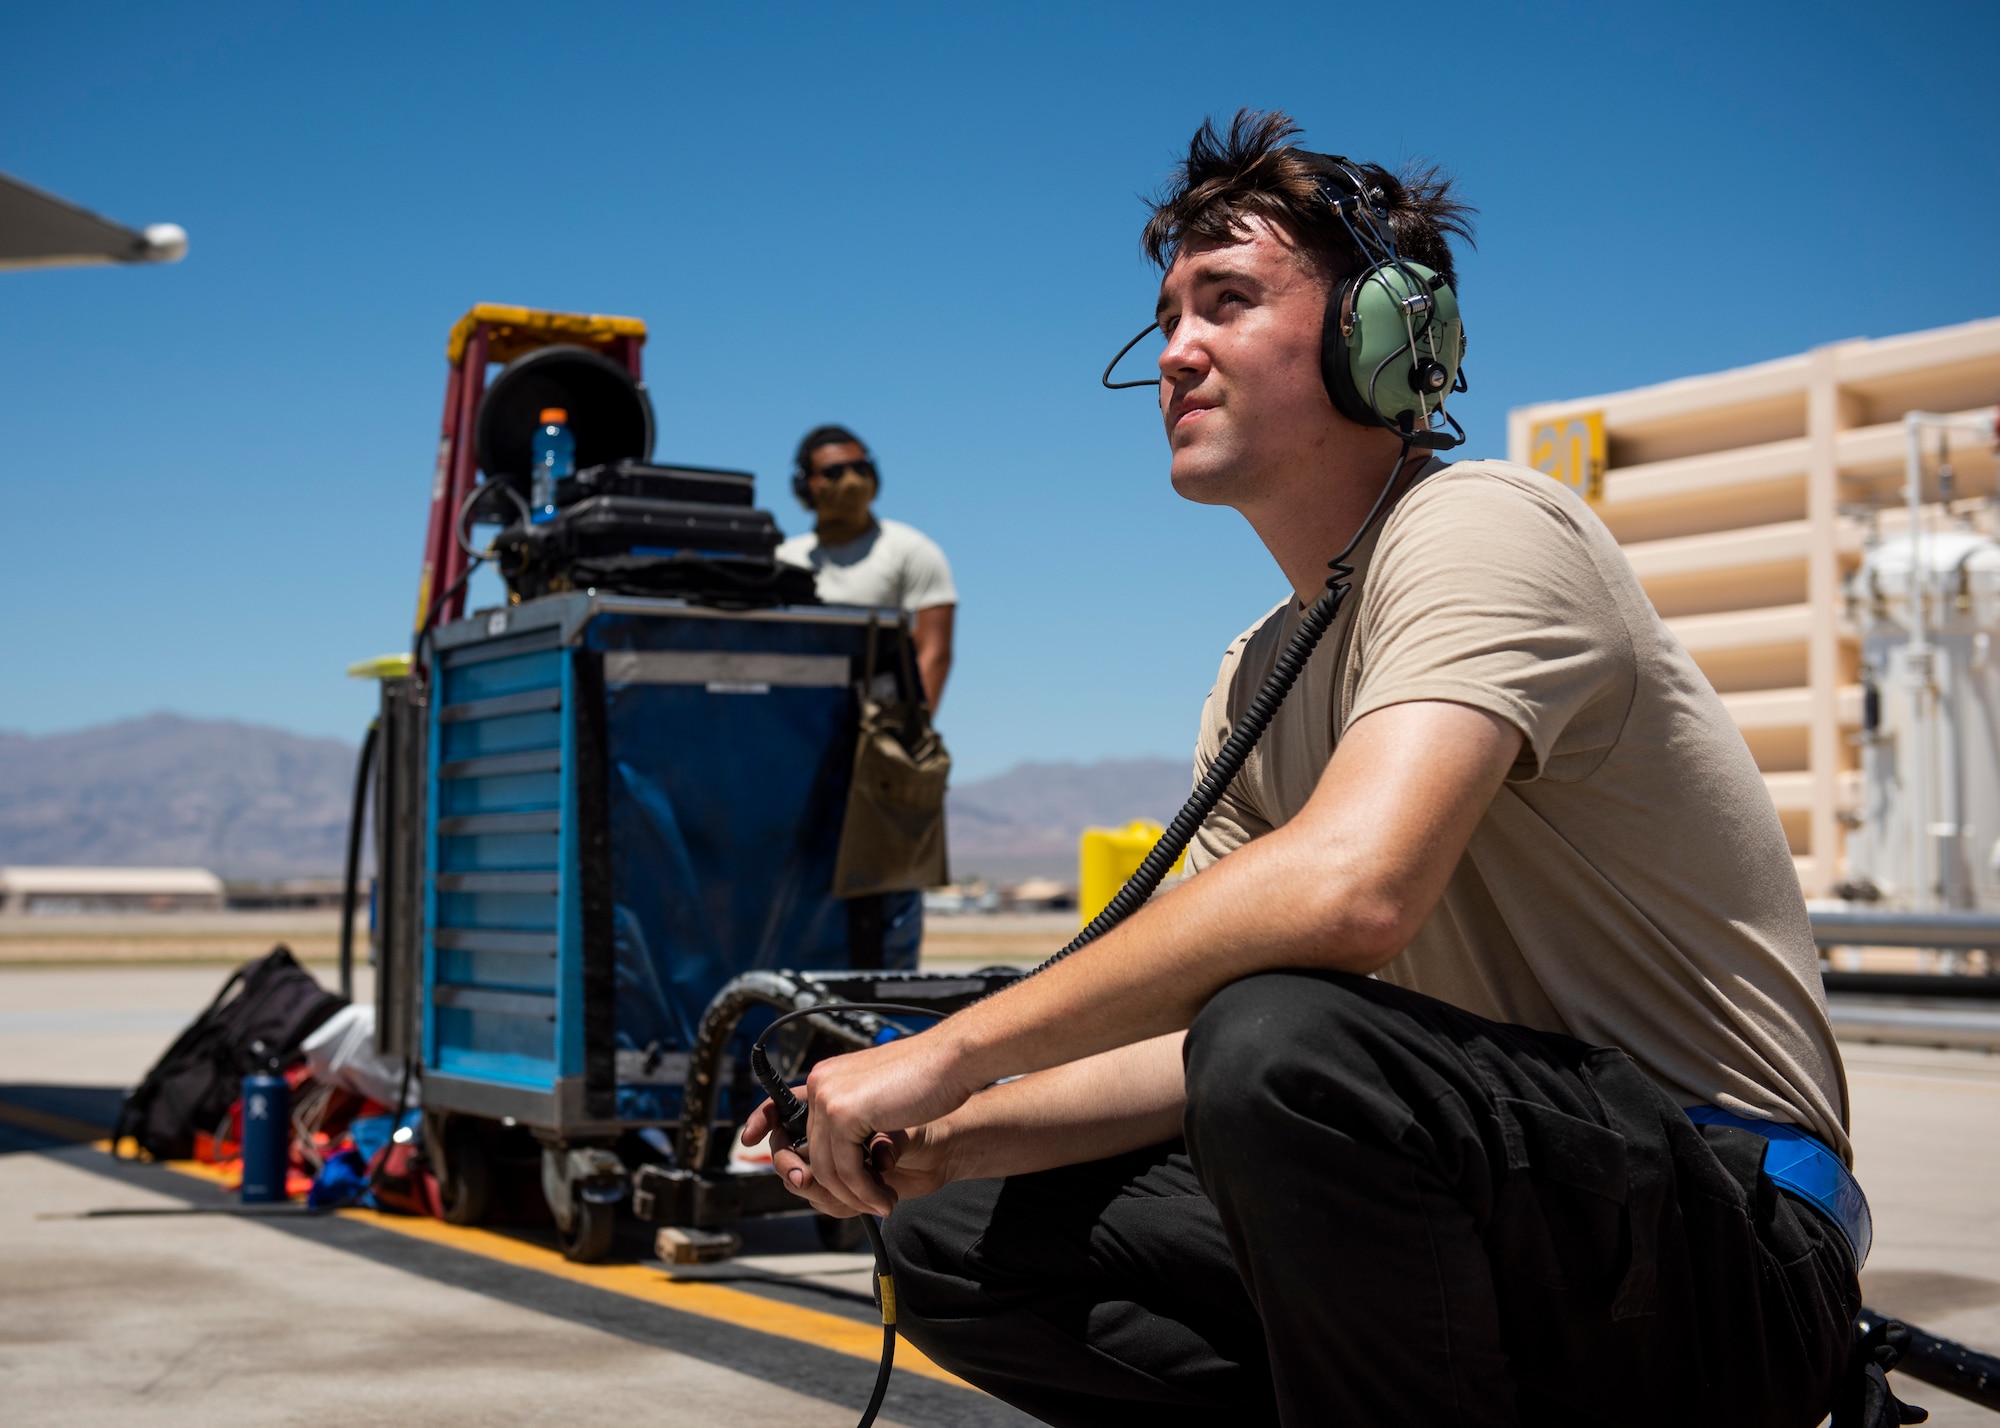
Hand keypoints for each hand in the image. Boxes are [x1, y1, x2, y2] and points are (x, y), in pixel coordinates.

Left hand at [738, 1029, 977, 1217]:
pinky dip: (865, 1190)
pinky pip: (846, 1168)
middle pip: (809, 1152)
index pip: (780, 1102)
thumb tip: (843, 1155)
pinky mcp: (844, 1113)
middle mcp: (821, 1085)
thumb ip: (855, 1117)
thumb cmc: (927, 1077)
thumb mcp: (879, 1094)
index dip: (761, 1121)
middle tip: (861, 1202)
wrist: (951, 1062)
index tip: (748, 1139)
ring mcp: (829, 1098)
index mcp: (826, 1077)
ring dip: (855, 1195)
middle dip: (834, 1186)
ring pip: (826, 1167)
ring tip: (881, 1204)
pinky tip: (884, 1197)